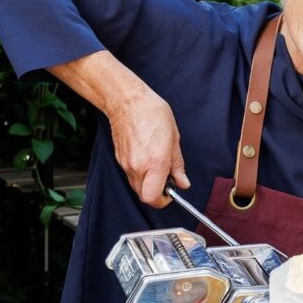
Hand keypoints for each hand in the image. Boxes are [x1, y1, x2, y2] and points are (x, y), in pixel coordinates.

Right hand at [105, 83, 189, 207]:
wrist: (128, 102)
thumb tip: (183, 182)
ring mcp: (126, 164)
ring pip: (136, 187)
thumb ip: (178, 165)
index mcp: (155, 163)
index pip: (153, 198)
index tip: (170, 194)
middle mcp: (138, 167)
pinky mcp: (119, 160)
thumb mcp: (174, 139)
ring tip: (158, 168)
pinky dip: (140, 175)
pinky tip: (147, 160)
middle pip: (144, 196)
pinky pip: (130, 176)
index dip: (163, 201)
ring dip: (148, 184)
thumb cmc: (153, 114)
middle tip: (167, 180)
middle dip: (157, 193)